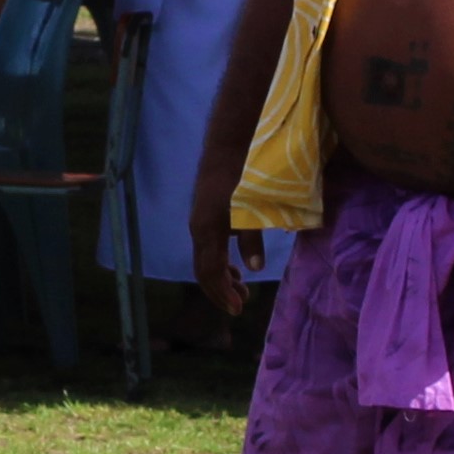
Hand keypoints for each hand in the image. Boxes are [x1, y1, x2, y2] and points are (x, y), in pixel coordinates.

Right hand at [192, 177, 251, 323]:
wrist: (228, 144)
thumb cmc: (243, 175)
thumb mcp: (251, 208)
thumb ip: (252, 238)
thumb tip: (254, 269)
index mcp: (207, 230)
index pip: (210, 272)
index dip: (222, 292)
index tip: (238, 308)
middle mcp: (199, 229)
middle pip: (204, 270)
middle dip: (221, 290)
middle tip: (240, 305)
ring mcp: (200, 222)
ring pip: (206, 259)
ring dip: (222, 277)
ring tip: (241, 290)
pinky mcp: (205, 215)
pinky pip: (209, 247)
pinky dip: (221, 262)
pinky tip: (236, 267)